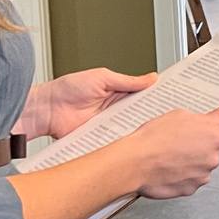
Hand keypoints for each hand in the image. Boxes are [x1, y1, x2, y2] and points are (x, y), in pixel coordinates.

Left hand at [21, 68, 155, 139]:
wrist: (46, 110)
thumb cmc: (66, 90)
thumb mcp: (102, 78)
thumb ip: (127, 80)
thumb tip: (151, 78)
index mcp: (118, 93)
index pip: (143, 96)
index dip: (157, 97)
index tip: (172, 98)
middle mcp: (116, 110)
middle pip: (141, 114)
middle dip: (153, 115)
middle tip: (167, 115)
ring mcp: (109, 126)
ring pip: (131, 128)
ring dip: (140, 128)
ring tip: (154, 128)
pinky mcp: (101, 139)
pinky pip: (117, 141)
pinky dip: (124, 141)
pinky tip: (134, 140)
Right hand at [126, 107, 218, 198]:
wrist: (135, 162)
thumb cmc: (155, 137)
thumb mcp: (181, 116)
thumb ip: (206, 118)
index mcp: (214, 138)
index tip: (215, 137)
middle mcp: (212, 158)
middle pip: (214, 155)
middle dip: (202, 151)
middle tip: (182, 145)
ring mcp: (202, 176)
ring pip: (202, 169)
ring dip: (192, 165)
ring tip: (171, 158)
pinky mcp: (190, 190)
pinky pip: (190, 182)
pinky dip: (182, 178)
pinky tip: (168, 169)